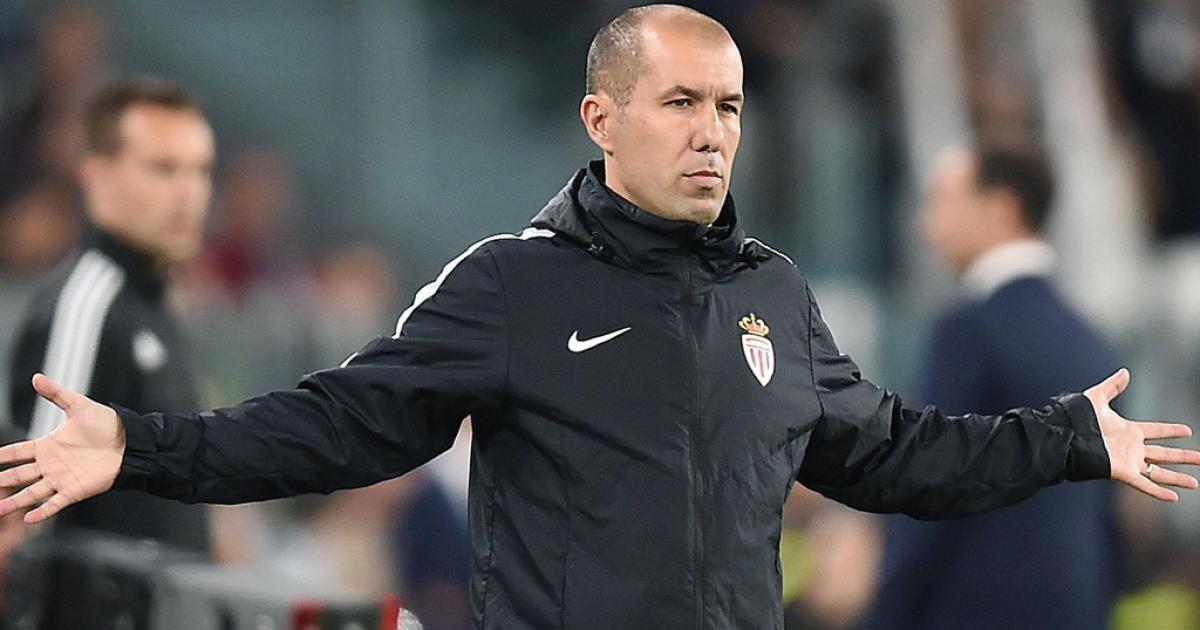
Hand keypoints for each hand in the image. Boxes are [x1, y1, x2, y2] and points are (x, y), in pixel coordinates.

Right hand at [0, 374, 124, 523]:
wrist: (130, 442)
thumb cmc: (106, 424)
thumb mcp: (78, 406)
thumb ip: (56, 394)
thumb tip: (36, 377)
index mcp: (47, 445)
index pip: (16, 452)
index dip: (1, 456)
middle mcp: (50, 465)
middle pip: (18, 475)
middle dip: (1, 482)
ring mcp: (61, 479)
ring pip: (31, 493)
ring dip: (14, 501)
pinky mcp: (75, 490)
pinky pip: (55, 503)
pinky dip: (42, 511)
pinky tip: (29, 518)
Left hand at [1085, 369, 1199, 500]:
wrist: (1066, 436)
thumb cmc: (1077, 419)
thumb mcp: (1097, 398)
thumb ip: (1113, 386)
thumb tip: (1125, 372)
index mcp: (1128, 431)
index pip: (1156, 430)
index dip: (1171, 430)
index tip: (1188, 430)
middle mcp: (1131, 448)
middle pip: (1163, 454)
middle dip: (1183, 456)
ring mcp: (1128, 461)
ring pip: (1159, 471)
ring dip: (1177, 477)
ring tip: (1195, 482)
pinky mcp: (1122, 472)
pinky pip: (1144, 484)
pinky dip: (1158, 491)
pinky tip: (1174, 498)